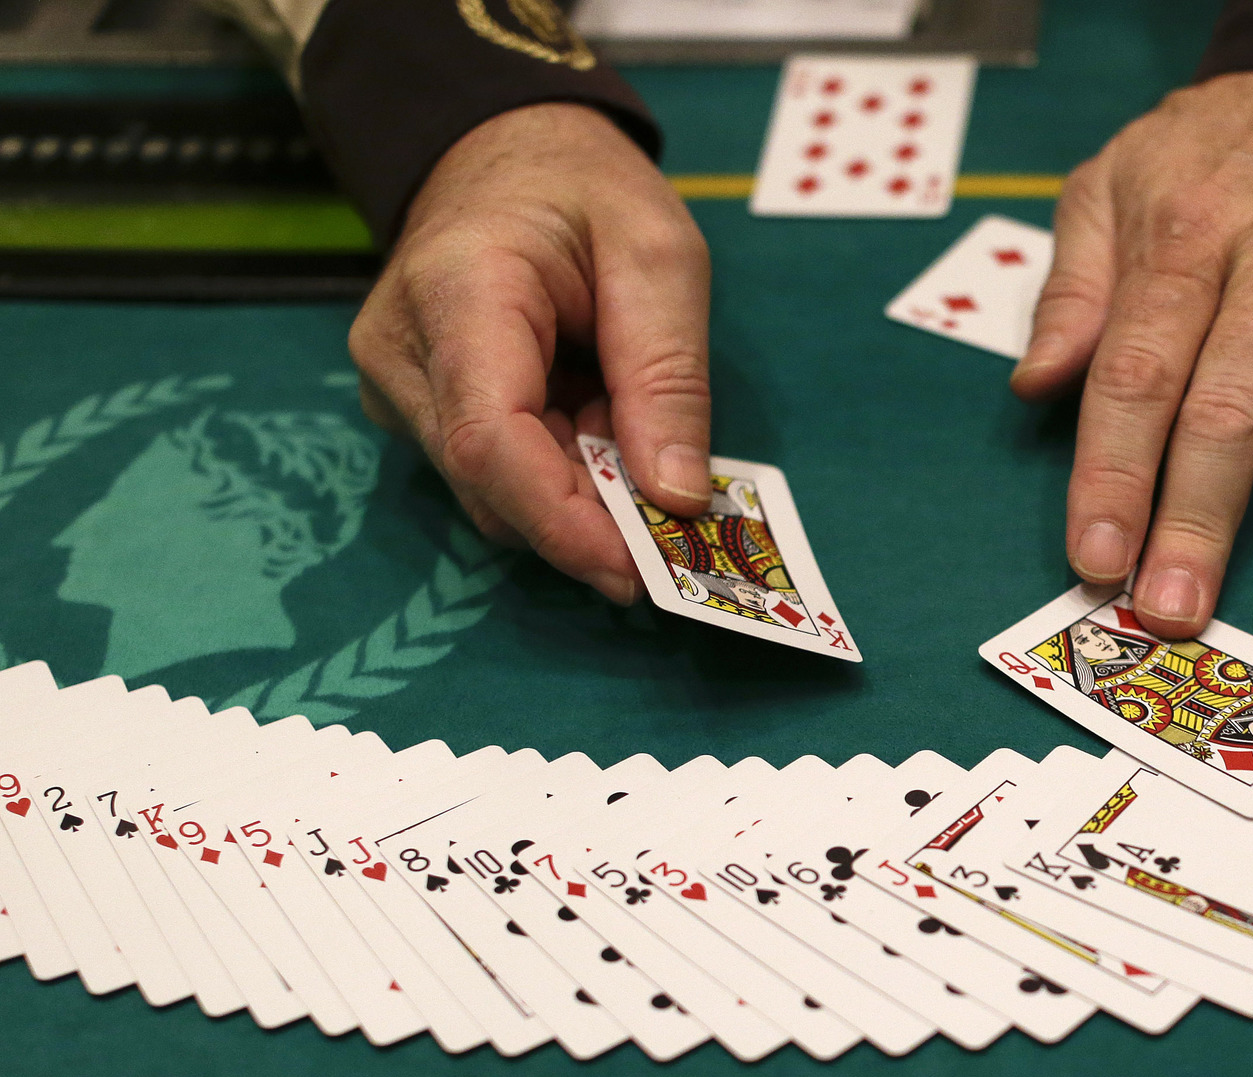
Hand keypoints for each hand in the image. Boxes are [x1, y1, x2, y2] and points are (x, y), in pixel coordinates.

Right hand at [349, 102, 712, 603]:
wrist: (505, 152)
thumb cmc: (584, 191)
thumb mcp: (660, 257)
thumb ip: (667, 377)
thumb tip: (676, 497)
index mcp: (457, 292)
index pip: (488, 440)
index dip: (564, 521)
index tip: (640, 569)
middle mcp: (401, 350)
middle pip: (490, 483)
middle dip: (590, 519)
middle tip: (677, 528)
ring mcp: (396, 383)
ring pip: (492, 492)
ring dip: (580, 493)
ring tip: (637, 441)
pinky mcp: (412, 407)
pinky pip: (490, 474)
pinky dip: (560, 474)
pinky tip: (598, 430)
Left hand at [1011, 72, 1252, 637]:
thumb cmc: (1211, 151)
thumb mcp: (1110, 184)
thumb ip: (1073, 289)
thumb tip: (1035, 386)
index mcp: (1184, 239)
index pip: (1137, 373)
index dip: (1112, 474)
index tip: (1096, 560)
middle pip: (1234, 398)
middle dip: (1201, 513)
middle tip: (1179, 603)